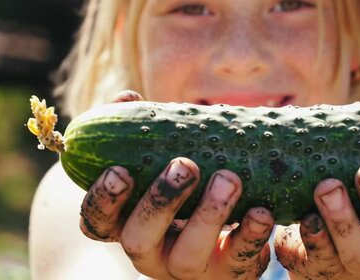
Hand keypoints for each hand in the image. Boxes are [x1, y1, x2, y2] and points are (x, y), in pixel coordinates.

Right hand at [78, 90, 273, 279]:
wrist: (229, 235)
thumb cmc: (184, 190)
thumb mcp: (161, 161)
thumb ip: (142, 131)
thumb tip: (126, 97)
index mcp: (127, 224)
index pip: (97, 223)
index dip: (102, 201)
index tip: (120, 171)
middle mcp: (151, 253)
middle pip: (138, 240)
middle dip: (159, 202)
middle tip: (184, 165)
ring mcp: (189, 269)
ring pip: (187, 257)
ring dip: (208, 215)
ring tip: (228, 177)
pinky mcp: (228, 275)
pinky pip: (238, 263)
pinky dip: (250, 235)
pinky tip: (262, 210)